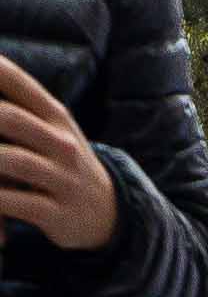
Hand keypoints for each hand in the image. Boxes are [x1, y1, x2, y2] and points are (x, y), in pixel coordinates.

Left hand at [0, 57, 117, 249]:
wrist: (108, 214)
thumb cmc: (62, 163)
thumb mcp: (52, 127)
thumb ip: (19, 103)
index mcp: (55, 115)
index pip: (18, 83)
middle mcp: (61, 143)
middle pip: (10, 119)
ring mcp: (61, 179)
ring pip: (11, 161)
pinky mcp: (55, 214)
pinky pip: (14, 203)